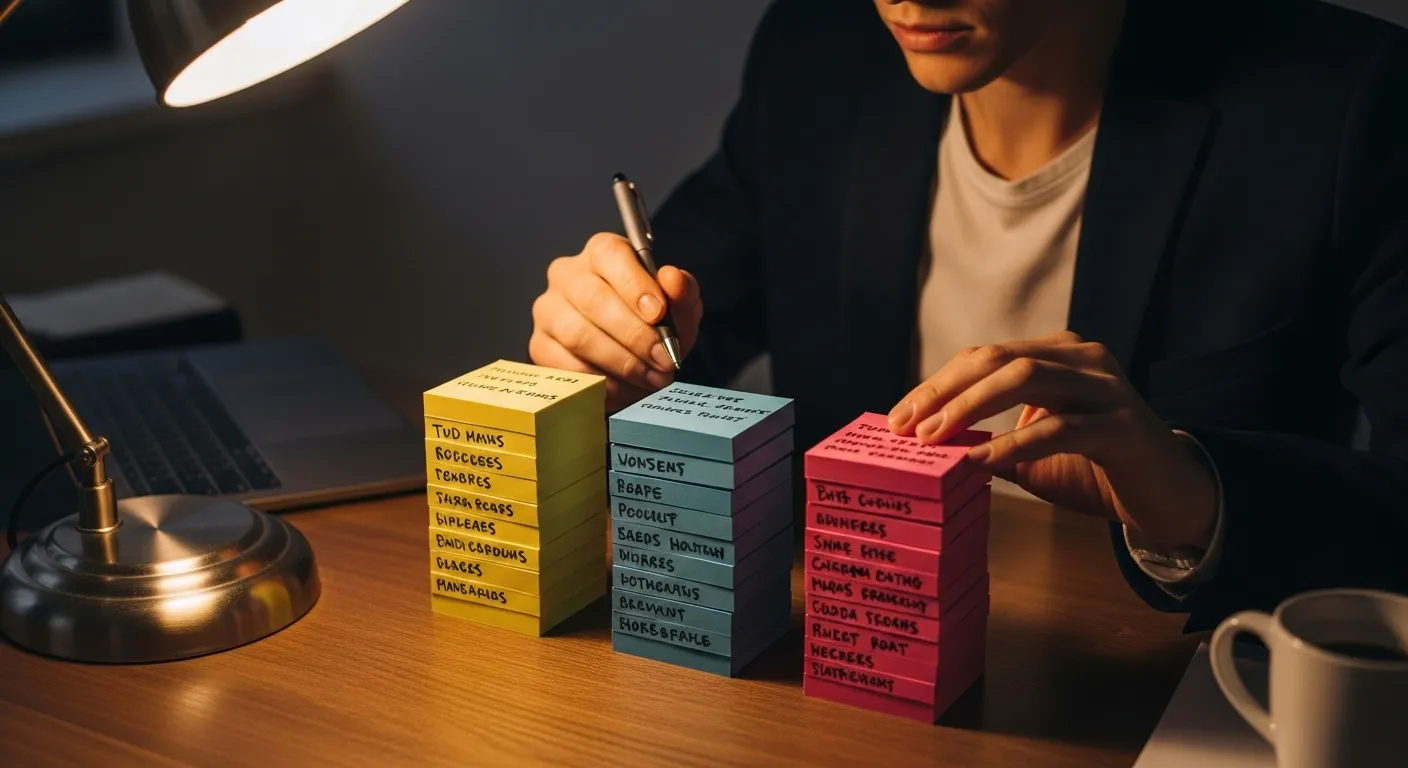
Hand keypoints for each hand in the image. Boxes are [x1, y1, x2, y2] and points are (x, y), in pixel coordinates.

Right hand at [530, 233, 702, 411]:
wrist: (634, 351)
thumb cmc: (653, 320)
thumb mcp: (679, 305)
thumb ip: (682, 290)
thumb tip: (672, 279)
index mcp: (602, 252)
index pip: (610, 255)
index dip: (634, 285)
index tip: (659, 314)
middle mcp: (567, 275)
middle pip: (592, 298)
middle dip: (634, 335)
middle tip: (664, 359)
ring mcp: (548, 311)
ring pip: (578, 335)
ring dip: (621, 363)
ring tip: (652, 379)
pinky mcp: (540, 346)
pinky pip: (567, 367)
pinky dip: (603, 383)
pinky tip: (629, 389)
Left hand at [888, 331, 1218, 548]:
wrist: (1168, 494)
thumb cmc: (1095, 469)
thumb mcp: (1033, 452)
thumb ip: (990, 440)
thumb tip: (932, 446)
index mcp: (1058, 354)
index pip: (985, 356)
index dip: (937, 383)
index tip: (897, 416)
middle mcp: (1083, 358)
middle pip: (998, 359)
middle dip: (945, 391)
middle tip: (906, 425)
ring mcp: (1106, 388)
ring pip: (1025, 378)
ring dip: (971, 408)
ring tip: (934, 438)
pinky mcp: (1122, 426)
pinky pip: (1058, 428)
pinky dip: (1012, 444)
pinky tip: (980, 462)